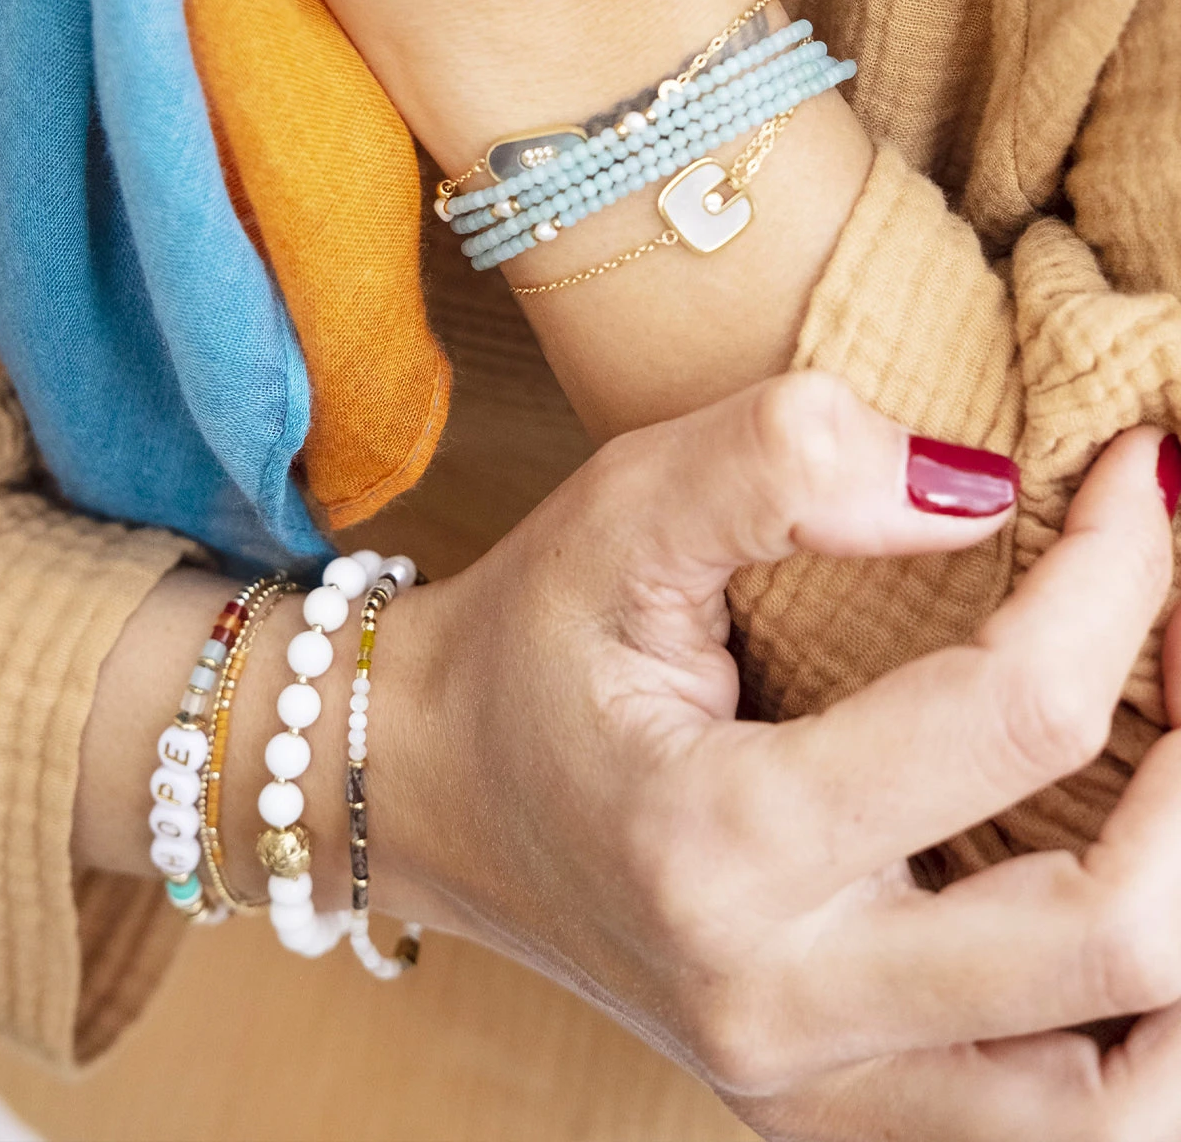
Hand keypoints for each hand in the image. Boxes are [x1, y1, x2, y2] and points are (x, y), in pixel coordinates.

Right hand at [368, 374, 1180, 1139]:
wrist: (434, 790)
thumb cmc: (530, 644)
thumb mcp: (618, 511)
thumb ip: (785, 465)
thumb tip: (990, 491)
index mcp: (715, 843)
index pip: (1012, 719)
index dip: (1119, 579)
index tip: (1145, 480)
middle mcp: (779, 1001)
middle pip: (1113, 943)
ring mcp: (814, 1086)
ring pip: (1124, 1109)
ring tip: (1180, 791)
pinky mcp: (832, 1108)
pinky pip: (1058, 1132)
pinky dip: (1146, 1042)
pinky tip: (1137, 918)